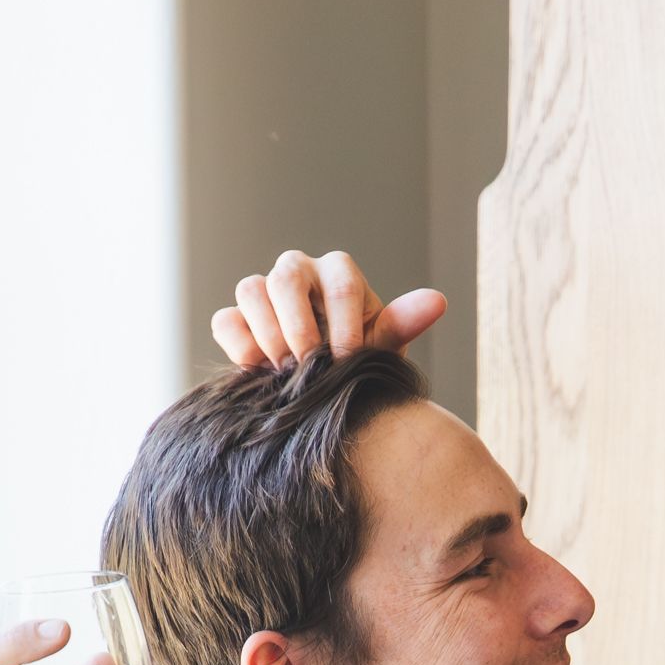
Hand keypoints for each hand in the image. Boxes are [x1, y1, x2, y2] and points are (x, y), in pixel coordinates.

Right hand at [211, 248, 446, 369]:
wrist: (329, 393)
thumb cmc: (361, 362)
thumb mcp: (383, 348)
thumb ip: (402, 324)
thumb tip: (437, 302)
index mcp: (338, 272)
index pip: (339, 284)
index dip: (343, 327)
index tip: (347, 363)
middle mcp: (298, 271)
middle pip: (285, 278)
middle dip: (299, 328)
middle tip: (310, 368)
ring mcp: (264, 292)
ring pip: (251, 291)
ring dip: (269, 336)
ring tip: (287, 373)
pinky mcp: (238, 318)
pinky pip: (226, 320)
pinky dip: (240, 346)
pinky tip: (260, 372)